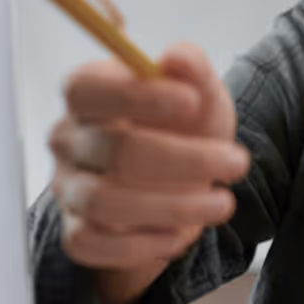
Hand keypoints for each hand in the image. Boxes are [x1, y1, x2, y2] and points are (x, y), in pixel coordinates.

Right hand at [50, 44, 250, 303]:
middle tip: (236, 163)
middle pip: (113, 151)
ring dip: (174, 207)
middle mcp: (67, 141)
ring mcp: (68, 190)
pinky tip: (181, 234)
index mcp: (88, 96)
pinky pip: (99, 245)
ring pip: (106, 203)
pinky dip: (147, 244)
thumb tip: (176, 59)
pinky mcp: (76, 234)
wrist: (179, 187)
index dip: (135, 95)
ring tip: (222, 204)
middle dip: (183, 160)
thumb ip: (192, 70)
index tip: (190, 101)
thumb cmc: (183, 132)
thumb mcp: (200, 97)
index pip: (88, 90)